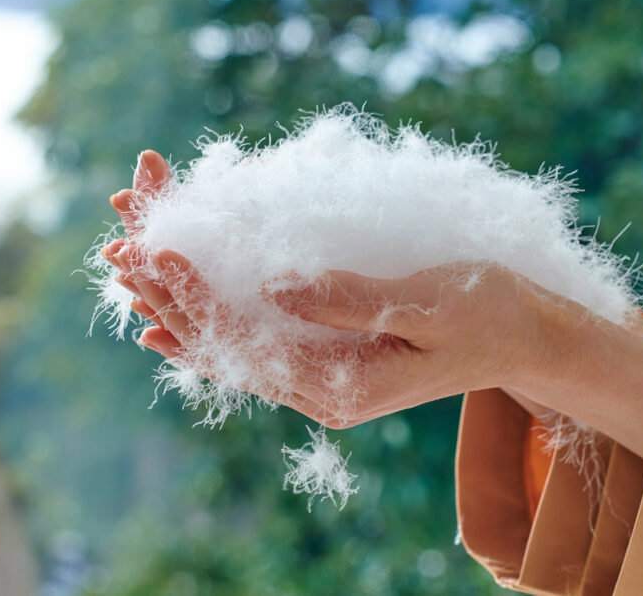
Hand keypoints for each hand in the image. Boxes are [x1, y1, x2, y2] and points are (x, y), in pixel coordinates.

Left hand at [112, 246, 568, 427]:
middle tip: (123, 247)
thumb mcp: (424, 302)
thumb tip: (273, 285)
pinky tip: (170, 319)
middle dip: (173, 299)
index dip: (200, 296)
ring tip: (131, 274)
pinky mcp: (327, 363)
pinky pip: (254, 349)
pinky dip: (210, 328)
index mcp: (346, 386)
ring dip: (181, 310)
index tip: (159, 249)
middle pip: (228, 350)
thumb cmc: (485, 312)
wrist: (520, 337)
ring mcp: (323, 383)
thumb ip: (348, 299)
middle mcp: (324, 394)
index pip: (250, 342)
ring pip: (233, 349)